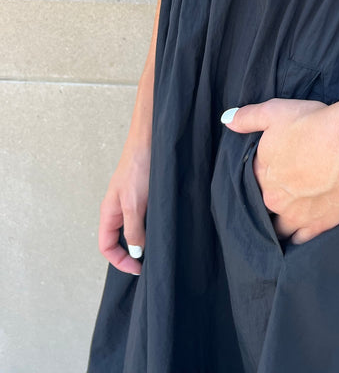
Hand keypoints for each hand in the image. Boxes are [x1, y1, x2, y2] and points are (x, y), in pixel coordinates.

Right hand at [98, 140, 150, 274]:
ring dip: (142, 240)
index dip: (119, 260)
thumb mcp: (134, 203)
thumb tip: (136, 251)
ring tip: (158, 247)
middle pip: (118, 240)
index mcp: (109, 212)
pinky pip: (143, 217)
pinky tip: (162, 227)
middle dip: (131, 253)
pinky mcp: (144, 194)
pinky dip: (150, 226)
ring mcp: (130, 201)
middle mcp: (117, 209)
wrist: (151, 139)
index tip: (138, 267)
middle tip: (150, 261)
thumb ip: (132, 229)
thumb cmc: (138, 167)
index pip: (106, 246)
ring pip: (132, 229)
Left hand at [220, 98, 338, 243]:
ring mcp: (296, 216)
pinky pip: (301, 239)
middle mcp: (274, 199)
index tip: (272, 166)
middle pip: (264, 203)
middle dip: (271, 197)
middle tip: (282, 189)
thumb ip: (248, 117)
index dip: (262, 171)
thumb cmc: (312, 126)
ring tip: (284, 219)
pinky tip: (299, 235)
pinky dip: (299, 237)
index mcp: (261, 174)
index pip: (252, 177)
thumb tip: (227, 121)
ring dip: (279, 224)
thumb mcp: (275, 112)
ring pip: (278, 228)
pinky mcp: (319, 225)